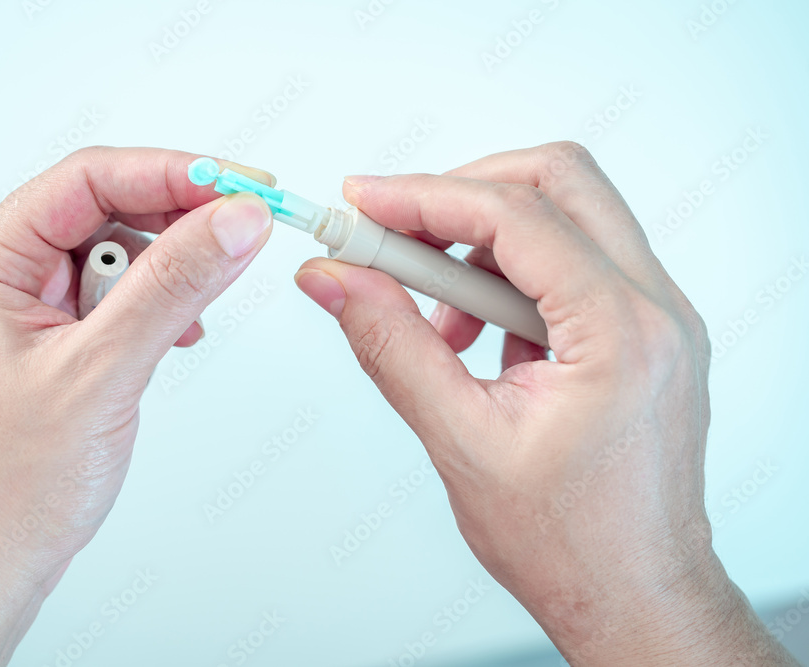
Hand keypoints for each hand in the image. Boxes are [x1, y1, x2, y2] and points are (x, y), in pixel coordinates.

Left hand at [0, 147, 274, 665]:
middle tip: (242, 230)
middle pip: (103, 212)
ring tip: (191, 315)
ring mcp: (27, 312)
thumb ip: (174, 287)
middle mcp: (0, 278)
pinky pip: (116, 300)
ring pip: (116, 257)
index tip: (236, 184)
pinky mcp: (55, 344)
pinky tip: (175, 336)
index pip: (86, 182)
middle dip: (175, 224)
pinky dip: (155, 311)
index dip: (168, 174)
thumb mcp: (101, 373)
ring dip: (166, 276)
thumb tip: (231, 220)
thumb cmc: (7, 488)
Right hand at [295, 142, 796, 665]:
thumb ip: (390, 345)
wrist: (635, 596)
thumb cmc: (570, 544)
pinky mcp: (645, 333)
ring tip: (438, 316)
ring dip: (487, 241)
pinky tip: (476, 338)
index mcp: (621, 333)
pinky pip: (576, 264)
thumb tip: (335, 279)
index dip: (424, 197)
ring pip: (570, 216)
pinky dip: (513, 277)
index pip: (515, 217)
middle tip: (398, 228)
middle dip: (466, 192)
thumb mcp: (460, 441)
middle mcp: (657, 310)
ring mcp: (659, 318)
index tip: (363, 204)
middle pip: (561, 181)